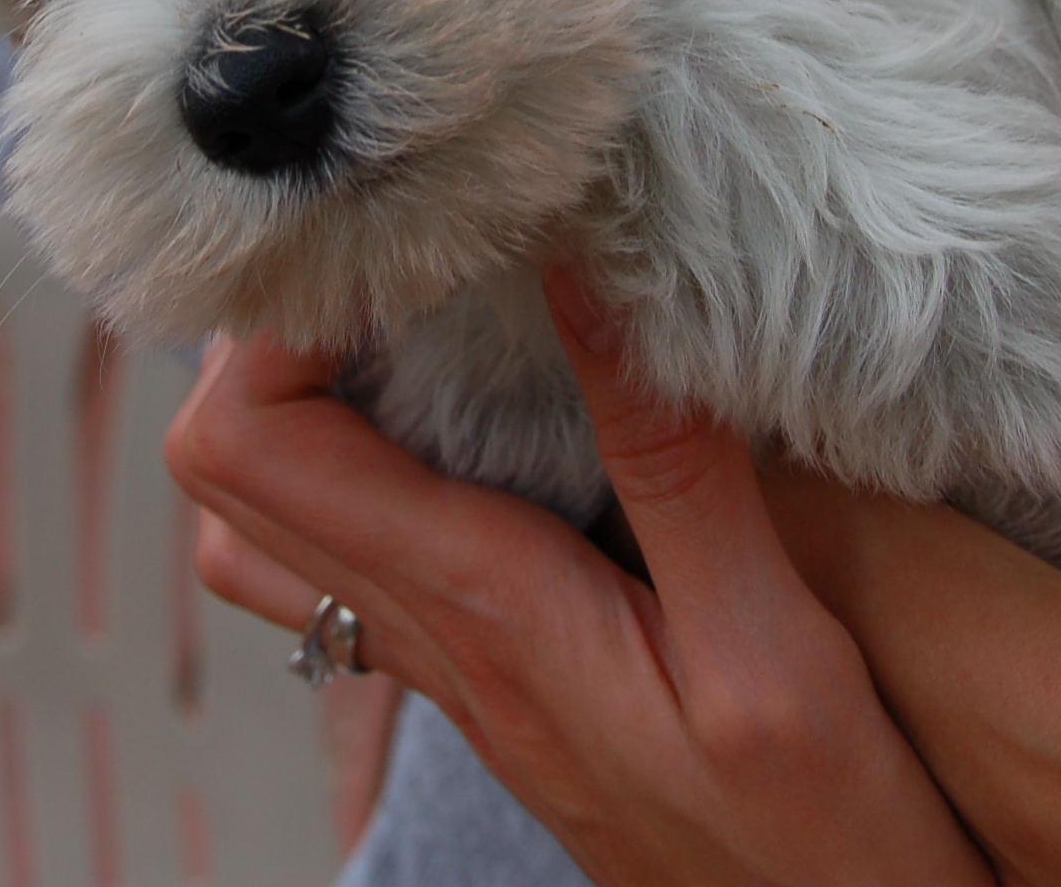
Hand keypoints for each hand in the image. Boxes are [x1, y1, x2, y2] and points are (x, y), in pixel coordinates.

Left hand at [165, 269, 994, 886]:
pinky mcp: (505, 674)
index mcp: (481, 611)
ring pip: (280, 520)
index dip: (267, 322)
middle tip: (385, 242)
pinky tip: (476, 404)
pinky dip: (374, 454)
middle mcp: (439, 640)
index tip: (367, 233)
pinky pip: (368, 553)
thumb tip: (579, 267)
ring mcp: (460, 666)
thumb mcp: (775, 647)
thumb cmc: (831, 833)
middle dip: (271, 332)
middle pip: (228, 471)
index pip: (250, 445)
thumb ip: (673, 465)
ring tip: (411, 311)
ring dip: (307, 398)